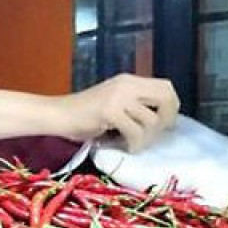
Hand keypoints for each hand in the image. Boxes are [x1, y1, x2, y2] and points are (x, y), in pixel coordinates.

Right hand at [54, 74, 179, 151]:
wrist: (56, 115)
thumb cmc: (82, 114)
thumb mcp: (114, 103)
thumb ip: (135, 105)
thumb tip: (163, 119)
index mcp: (128, 81)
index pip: (166, 87)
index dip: (171, 106)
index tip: (163, 122)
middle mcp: (126, 84)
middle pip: (166, 98)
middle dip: (166, 119)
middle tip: (155, 133)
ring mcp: (118, 97)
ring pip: (152, 120)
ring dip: (147, 138)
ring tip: (134, 144)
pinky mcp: (109, 111)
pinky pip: (135, 131)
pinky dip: (134, 144)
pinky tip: (125, 146)